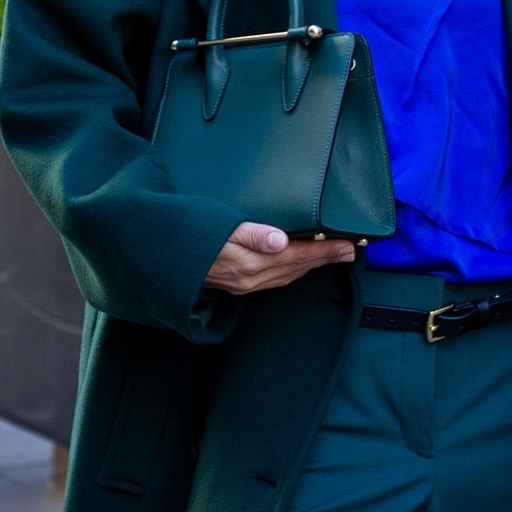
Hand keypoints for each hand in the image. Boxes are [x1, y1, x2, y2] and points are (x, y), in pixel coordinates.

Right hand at [204, 221, 357, 294]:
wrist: (162, 255)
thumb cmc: (191, 234)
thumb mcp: (220, 226)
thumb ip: (252, 234)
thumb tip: (280, 240)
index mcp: (249, 263)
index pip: (296, 255)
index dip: (323, 250)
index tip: (346, 244)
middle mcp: (250, 278)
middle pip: (296, 268)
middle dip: (325, 259)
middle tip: (350, 251)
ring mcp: (244, 284)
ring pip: (288, 276)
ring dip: (312, 266)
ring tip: (333, 257)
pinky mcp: (238, 284)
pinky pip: (275, 280)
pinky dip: (293, 272)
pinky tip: (299, 267)